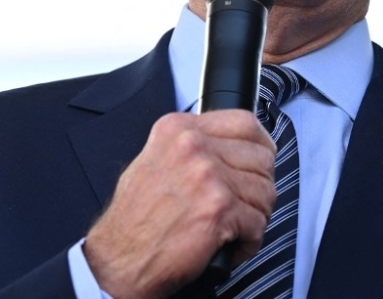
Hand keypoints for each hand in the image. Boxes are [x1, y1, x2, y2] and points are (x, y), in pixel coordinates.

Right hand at [83, 110, 276, 298]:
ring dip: (255, 215)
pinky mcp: (218, 208)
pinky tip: (231, 244)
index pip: (245, 122)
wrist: (116, 261)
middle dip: (259, 186)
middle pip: (262, 158)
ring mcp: (208, 175)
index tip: (260, 162)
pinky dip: (250, 240)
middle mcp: (193, 147)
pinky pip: (258, 222)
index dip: (261, 147)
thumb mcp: (155, 159)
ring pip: (265, 191)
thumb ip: (192, 146)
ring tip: (234, 227)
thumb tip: (231, 146)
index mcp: (179, 130)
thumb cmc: (133, 219)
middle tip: (244, 203)